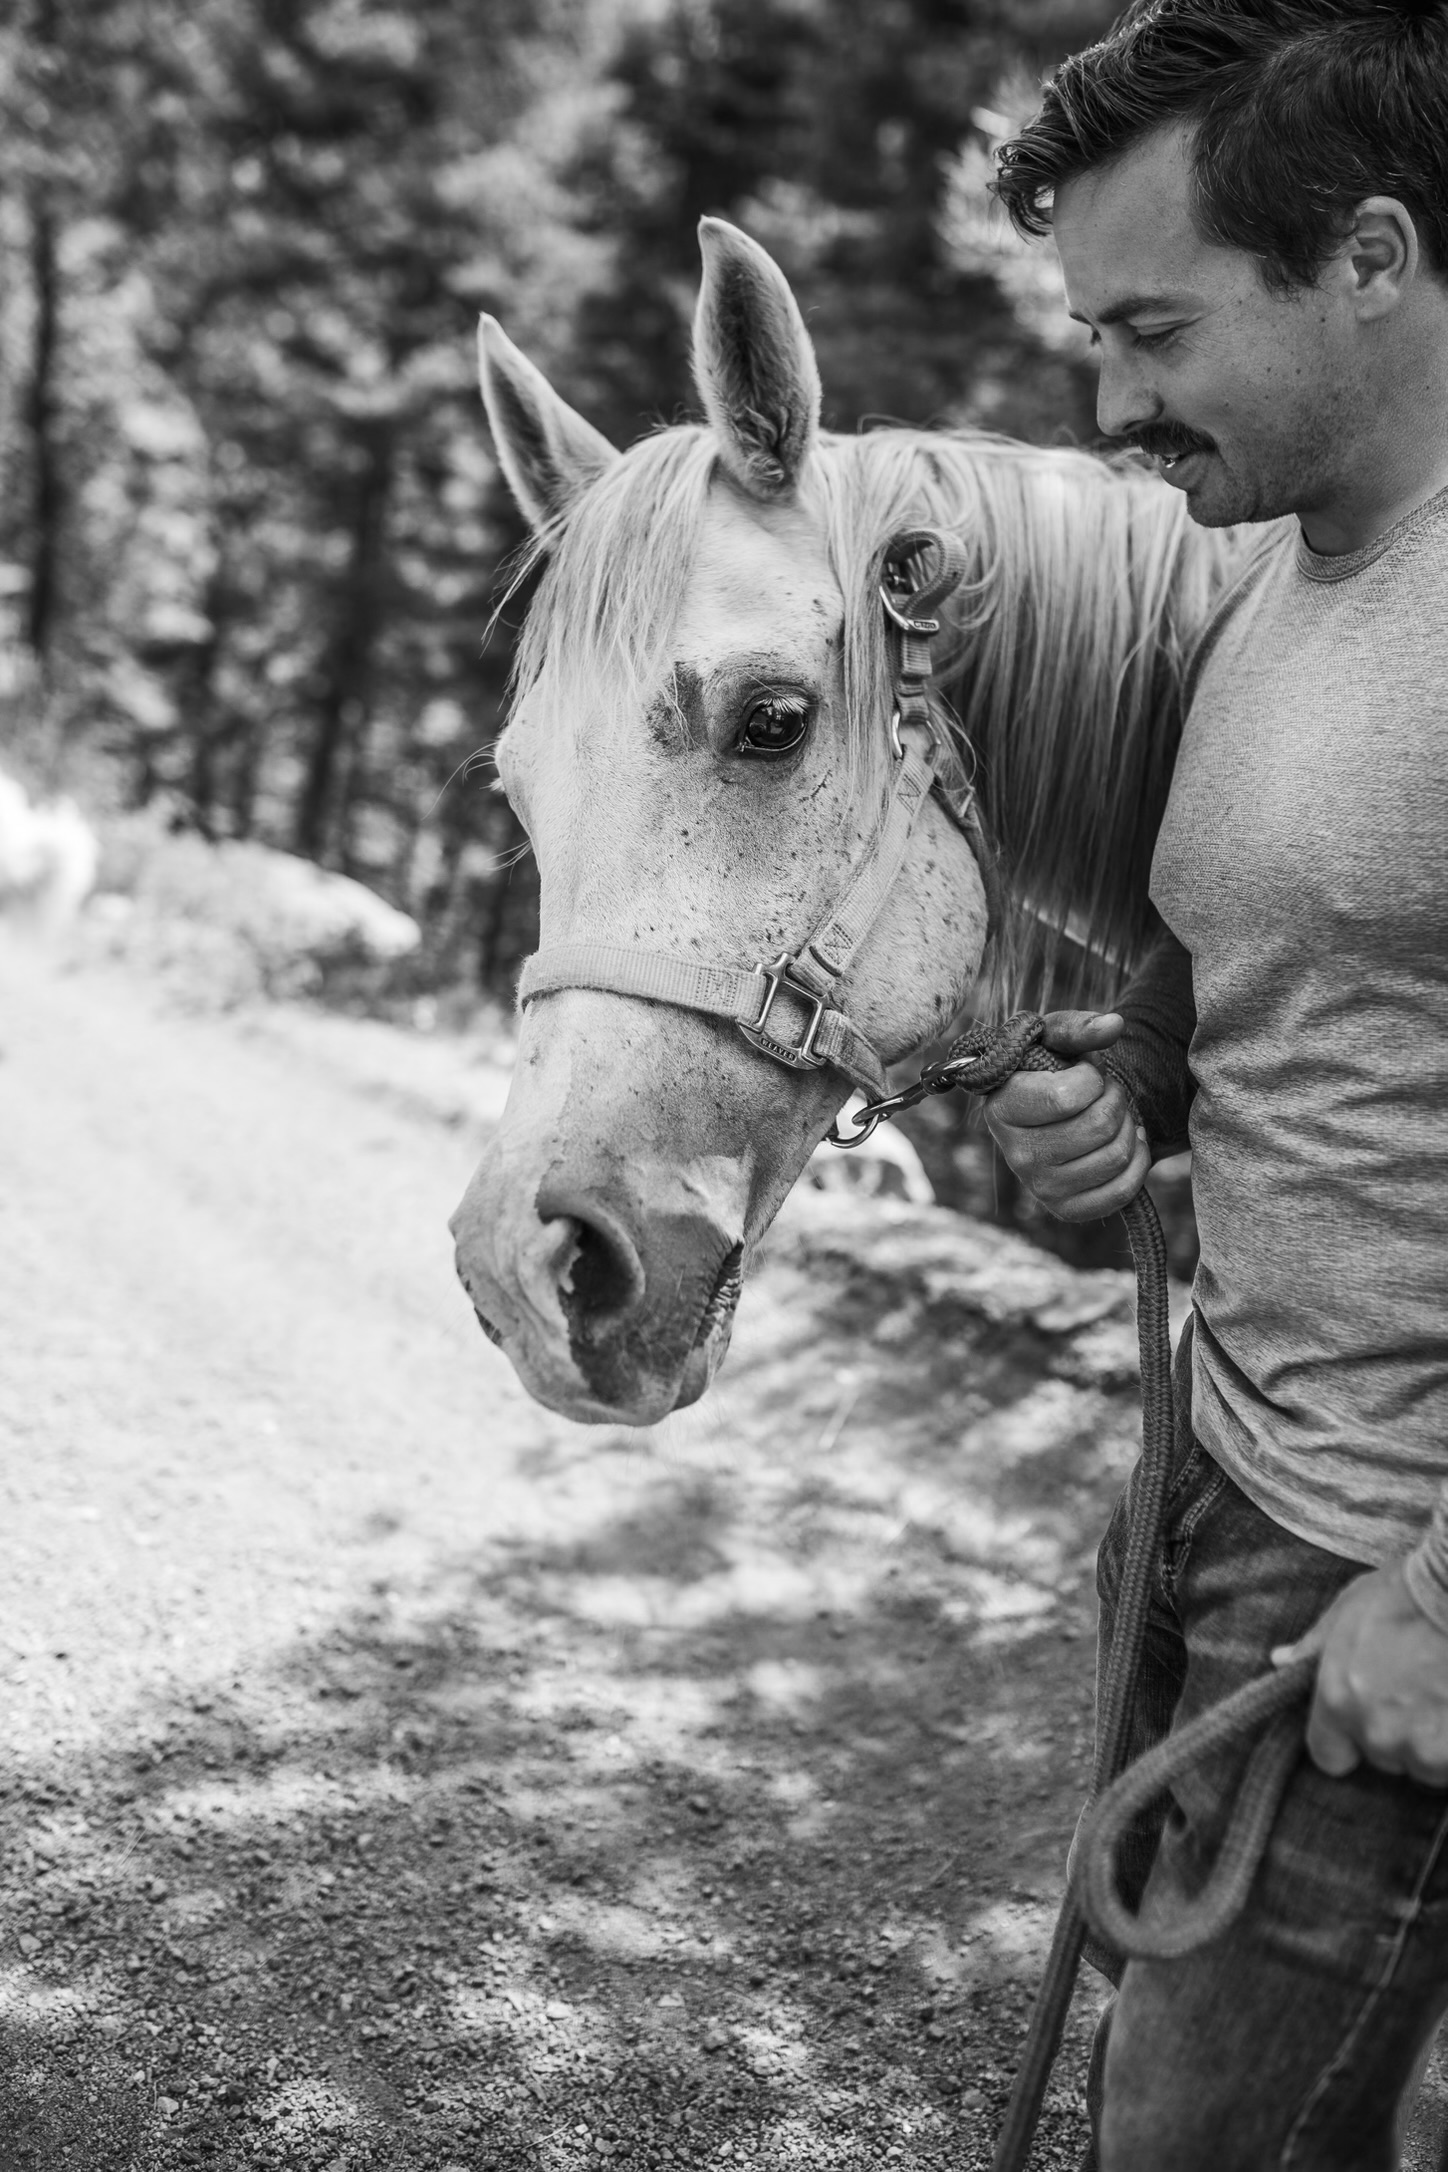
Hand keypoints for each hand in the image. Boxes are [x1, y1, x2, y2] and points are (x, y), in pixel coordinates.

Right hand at [982, 1010, 1150, 1223]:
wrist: (1053, 1111)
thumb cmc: (1051, 1069)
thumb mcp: (1056, 1040)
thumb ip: (1080, 1028)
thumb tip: (1114, 1025)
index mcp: (1002, 1109)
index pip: (1065, 1097)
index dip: (1091, 1078)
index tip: (1085, 1073)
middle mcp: (1015, 1155)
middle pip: (1098, 1126)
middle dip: (1116, 1099)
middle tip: (1107, 1092)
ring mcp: (1040, 1187)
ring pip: (1116, 1155)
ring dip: (1129, 1126)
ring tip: (1114, 1114)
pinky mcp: (1067, 1209)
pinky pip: (1123, 1190)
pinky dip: (1138, 1161)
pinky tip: (1126, 1142)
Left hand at [1272, 1564, 1447, 1786]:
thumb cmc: (1407, 1592)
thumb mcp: (1349, 1609)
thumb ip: (1314, 1646)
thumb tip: (1281, 1660)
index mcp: (1338, 1699)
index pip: (1328, 1755)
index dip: (1346, 1742)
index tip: (1363, 1722)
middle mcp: (1376, 1732)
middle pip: (1383, 1755)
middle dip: (1397, 1731)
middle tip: (1417, 1690)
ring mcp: (1424, 1748)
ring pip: (1425, 1764)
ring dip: (1434, 1741)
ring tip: (1442, 1693)